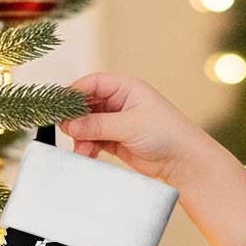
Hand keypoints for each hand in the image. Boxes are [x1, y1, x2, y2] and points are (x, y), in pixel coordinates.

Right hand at [58, 71, 209, 189]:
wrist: (184, 162)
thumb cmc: (166, 134)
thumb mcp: (129, 125)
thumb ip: (98, 124)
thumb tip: (70, 125)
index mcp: (126, 88)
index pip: (93, 83)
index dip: (75, 93)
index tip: (61, 107)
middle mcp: (120, 103)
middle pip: (87, 105)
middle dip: (76, 119)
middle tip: (67, 131)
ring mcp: (118, 122)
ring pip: (89, 125)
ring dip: (81, 137)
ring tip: (81, 150)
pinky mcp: (118, 141)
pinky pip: (95, 140)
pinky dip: (88, 147)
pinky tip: (87, 155)